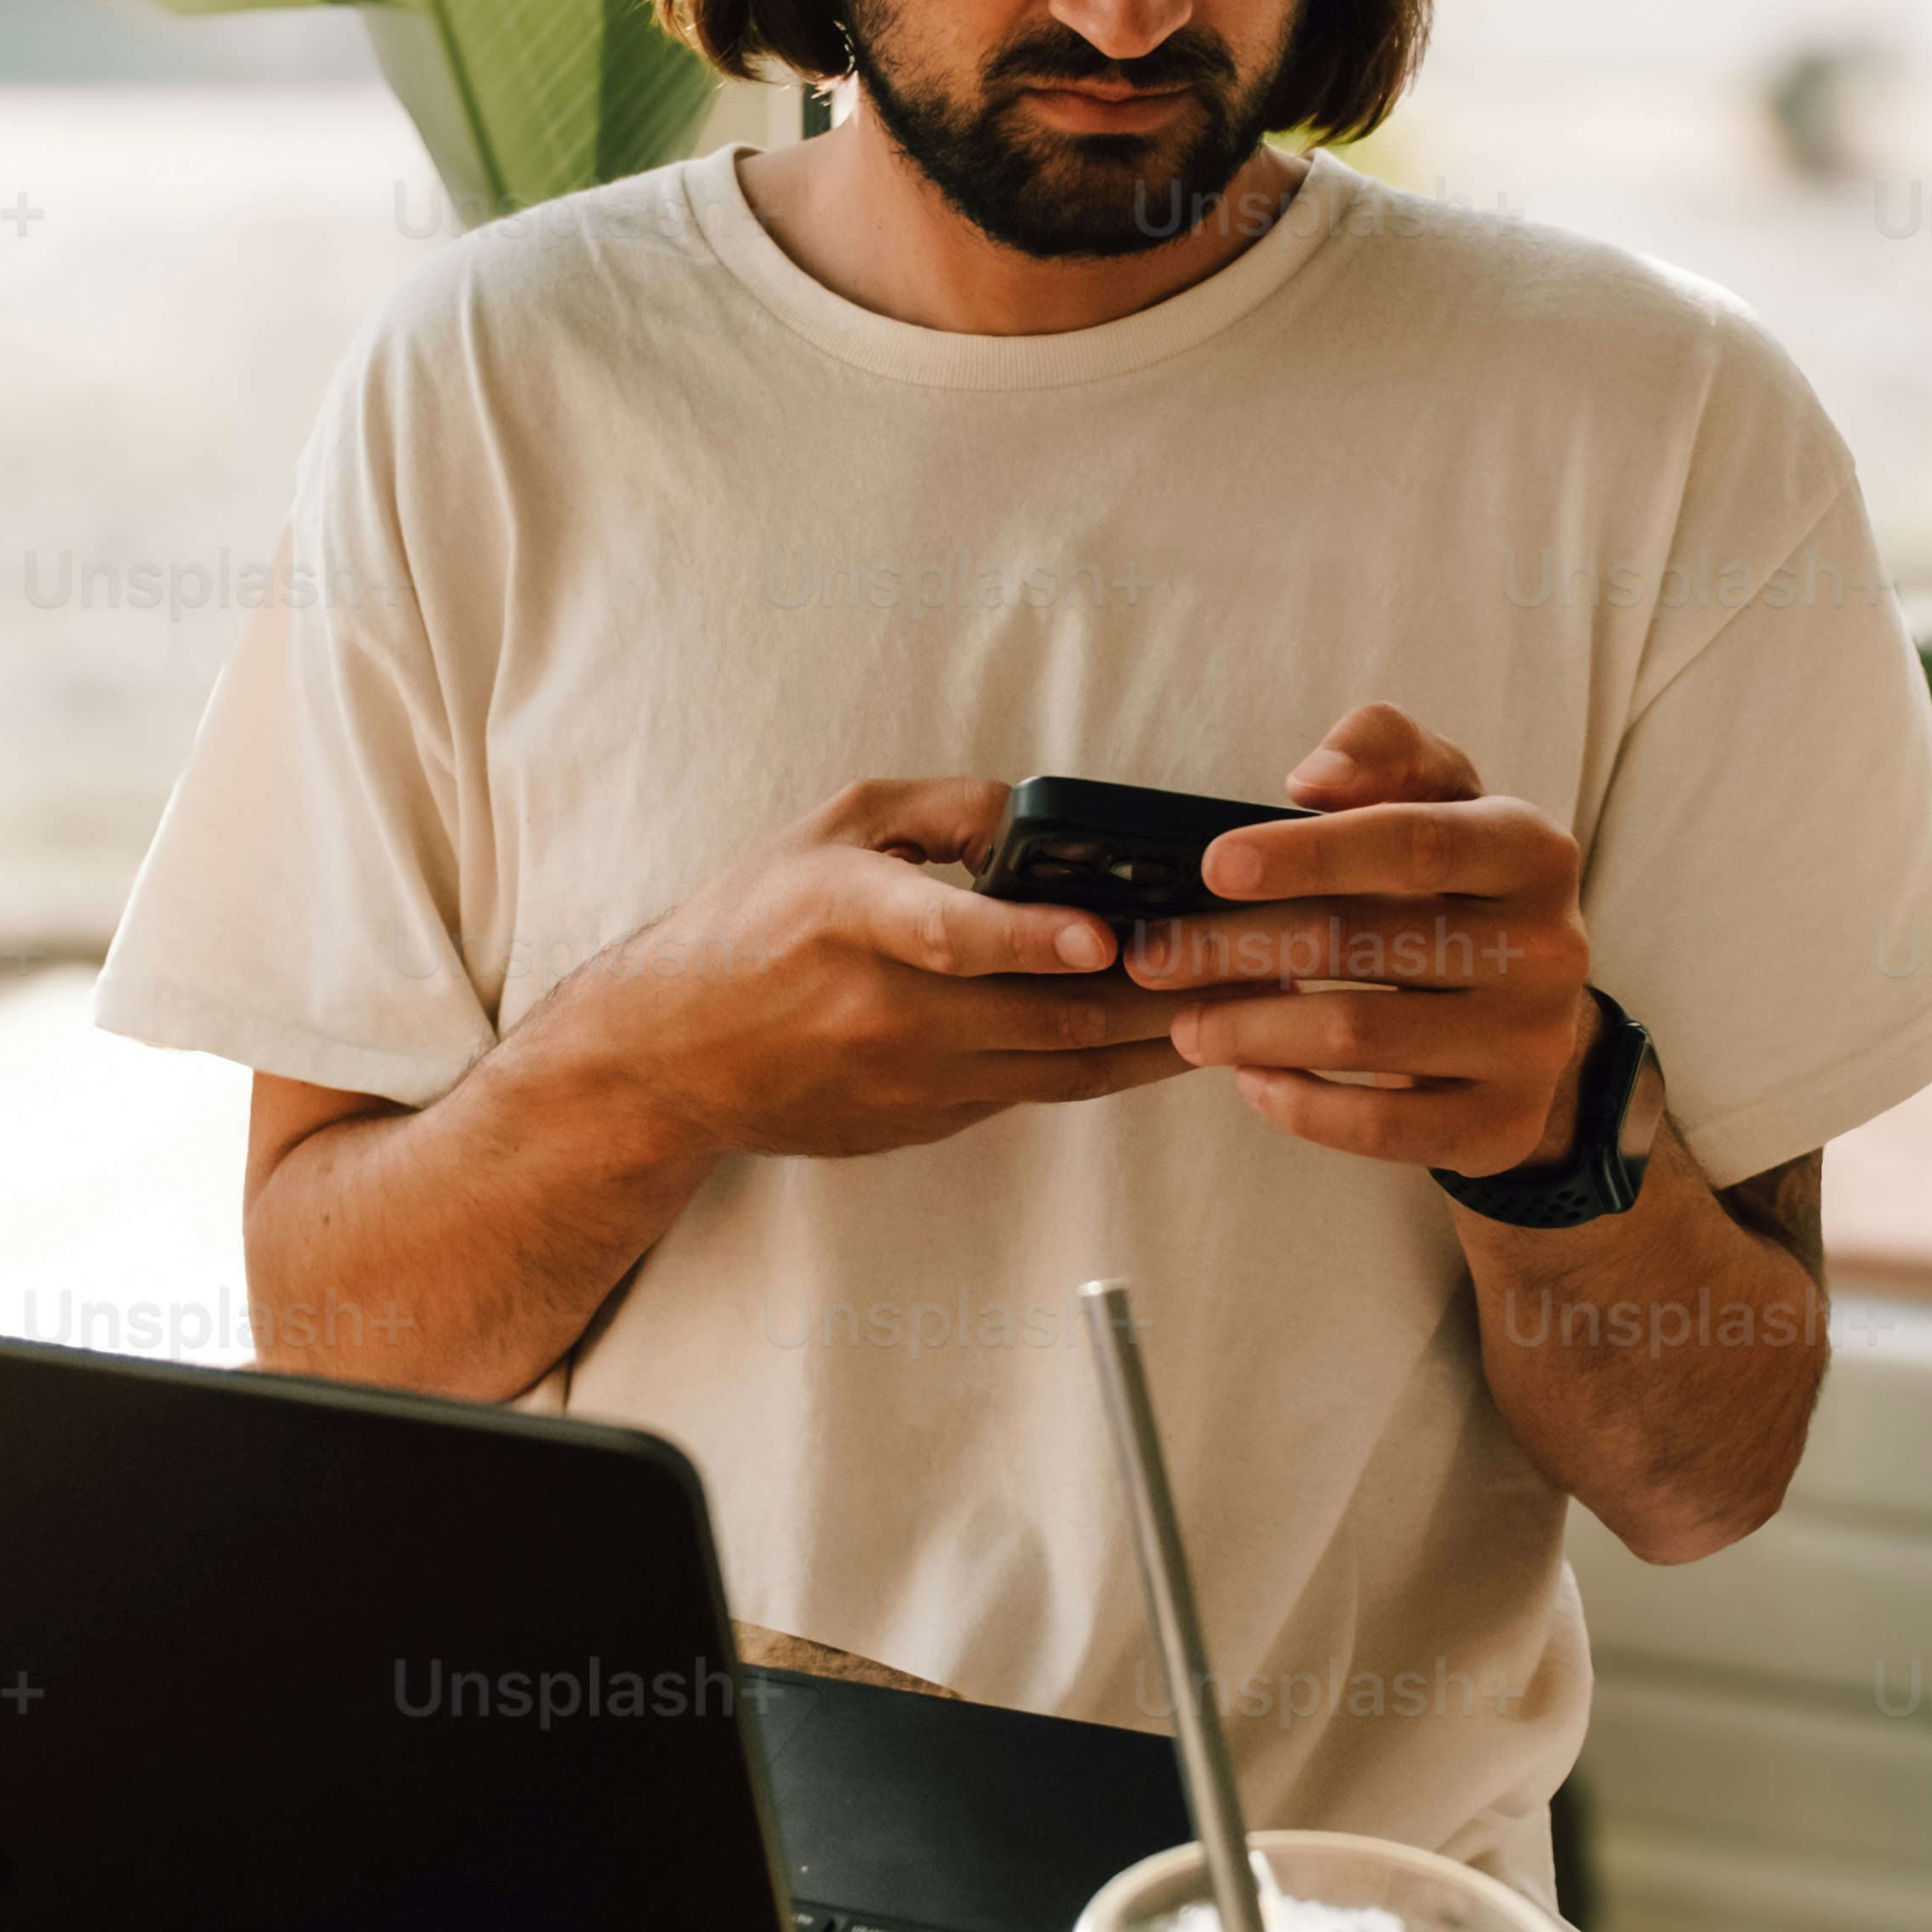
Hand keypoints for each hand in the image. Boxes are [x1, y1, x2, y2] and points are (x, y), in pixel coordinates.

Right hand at [566, 778, 1188, 1166]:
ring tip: (1248, 1006)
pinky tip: (1170, 1037)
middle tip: (1257, 963)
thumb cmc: (755, 921)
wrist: (674, 1056)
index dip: (1032, 939)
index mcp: (849, 916)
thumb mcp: (835, 826)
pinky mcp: (929, 1122)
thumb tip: (1048, 818)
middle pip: (1046, 1015)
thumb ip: (946, 809)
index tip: (1108, 933)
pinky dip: (1110, 1066)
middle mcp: (883, 1009)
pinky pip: (1039, 1091)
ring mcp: (910, 1080)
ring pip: (1064, 1067)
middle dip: (1164, 992)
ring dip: (1161, 1041)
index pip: (948, 935)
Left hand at [1119, 701, 1594, 1173]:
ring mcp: (1532, 1043)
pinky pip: (1380, 1127)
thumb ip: (1383, 750)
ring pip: (1358, 1035)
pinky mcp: (1505, 1125)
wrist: (1531, 1017)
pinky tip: (1249, 1078)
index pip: (1412, 842)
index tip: (1212, 867)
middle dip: (1236, 949)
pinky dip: (1297, 1105)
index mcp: (1531, 849)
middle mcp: (1551, 947)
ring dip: (1247, 1029)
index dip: (1308, 854)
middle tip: (1153, 958)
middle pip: (1364, 942)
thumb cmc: (1457, 886)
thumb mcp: (1439, 796)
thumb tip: (1314, 778)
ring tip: (1186, 1023)